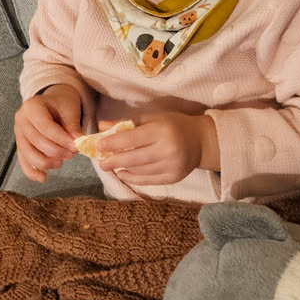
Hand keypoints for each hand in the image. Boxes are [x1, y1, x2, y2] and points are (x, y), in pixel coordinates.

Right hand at [14, 85, 83, 181]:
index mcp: (31, 106)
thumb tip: (78, 142)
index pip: (44, 126)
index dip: (60, 139)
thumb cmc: (61, 104)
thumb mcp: (70, 109)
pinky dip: (32, 172)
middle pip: (37, 141)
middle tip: (73, 153)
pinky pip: (23, 162)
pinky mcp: (21, 146)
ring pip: (29, 154)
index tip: (75, 146)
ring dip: (48, 162)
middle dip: (57, 151)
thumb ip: (73, 125)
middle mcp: (21, 120)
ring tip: (63, 160)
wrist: (53, 103)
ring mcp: (18, 134)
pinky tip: (43, 178)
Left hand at [92, 112, 215, 186]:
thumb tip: (101, 127)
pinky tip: (123, 174)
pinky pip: (149, 180)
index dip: (114, 143)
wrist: (200, 141)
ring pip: (141, 171)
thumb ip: (127, 123)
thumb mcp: (152, 118)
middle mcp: (169, 150)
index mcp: (162, 131)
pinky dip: (134, 178)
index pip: (133, 138)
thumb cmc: (173, 125)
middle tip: (101, 163)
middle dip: (115, 161)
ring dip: (123, 169)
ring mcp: (172, 166)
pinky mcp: (174, 178)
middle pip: (135, 158)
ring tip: (111, 167)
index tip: (99, 145)